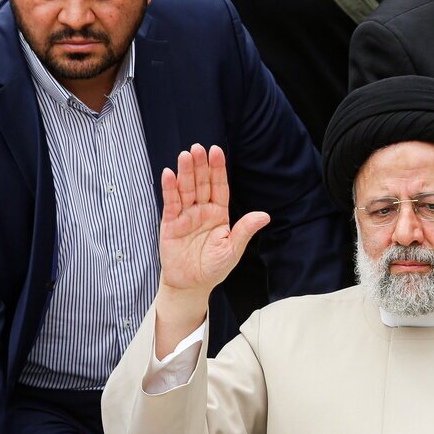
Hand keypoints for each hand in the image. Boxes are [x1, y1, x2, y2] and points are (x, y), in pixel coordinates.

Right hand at [155, 144, 269, 352]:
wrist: (191, 284)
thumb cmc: (214, 267)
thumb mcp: (233, 249)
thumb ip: (245, 230)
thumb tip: (264, 216)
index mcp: (219, 214)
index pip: (219, 187)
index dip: (218, 170)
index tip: (216, 151)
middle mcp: (202, 210)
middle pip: (201, 183)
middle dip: (200, 166)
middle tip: (198, 149)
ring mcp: (186, 215)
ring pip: (185, 189)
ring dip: (185, 173)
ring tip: (185, 156)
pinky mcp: (170, 223)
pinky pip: (170, 203)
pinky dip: (169, 189)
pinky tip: (169, 174)